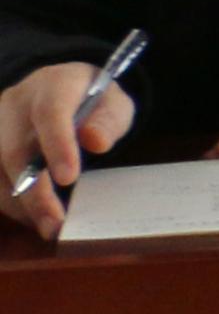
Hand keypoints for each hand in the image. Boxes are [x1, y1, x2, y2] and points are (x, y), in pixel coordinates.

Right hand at [4, 61, 136, 241]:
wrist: (58, 88)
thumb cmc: (91, 100)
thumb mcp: (114, 102)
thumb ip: (108, 120)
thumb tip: (96, 142)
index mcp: (51, 85)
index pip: (49, 113)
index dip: (57, 146)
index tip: (69, 178)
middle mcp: (13, 104)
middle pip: (15, 150)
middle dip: (34, 192)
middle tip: (56, 223)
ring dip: (18, 204)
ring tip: (48, 227)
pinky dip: (9, 203)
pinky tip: (32, 217)